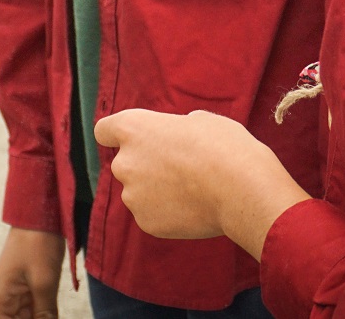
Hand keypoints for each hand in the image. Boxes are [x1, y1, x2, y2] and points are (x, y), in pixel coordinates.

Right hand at [0, 227, 63, 318]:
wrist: (40, 215)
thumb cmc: (36, 242)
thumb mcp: (44, 283)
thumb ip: (45, 314)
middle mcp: (3, 299)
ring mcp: (15, 294)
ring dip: (41, 317)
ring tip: (51, 310)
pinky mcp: (28, 289)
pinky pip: (35, 311)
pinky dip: (45, 314)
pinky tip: (53, 311)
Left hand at [95, 108, 309, 258]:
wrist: (240, 188)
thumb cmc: (224, 147)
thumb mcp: (201, 121)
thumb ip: (177, 128)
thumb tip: (180, 135)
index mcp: (133, 128)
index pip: (104, 130)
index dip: (116, 136)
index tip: (131, 141)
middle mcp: (124, 162)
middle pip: (125, 164)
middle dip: (145, 168)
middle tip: (179, 170)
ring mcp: (133, 195)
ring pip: (139, 193)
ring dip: (156, 192)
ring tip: (192, 191)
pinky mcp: (146, 222)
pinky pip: (152, 216)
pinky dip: (167, 214)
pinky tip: (193, 210)